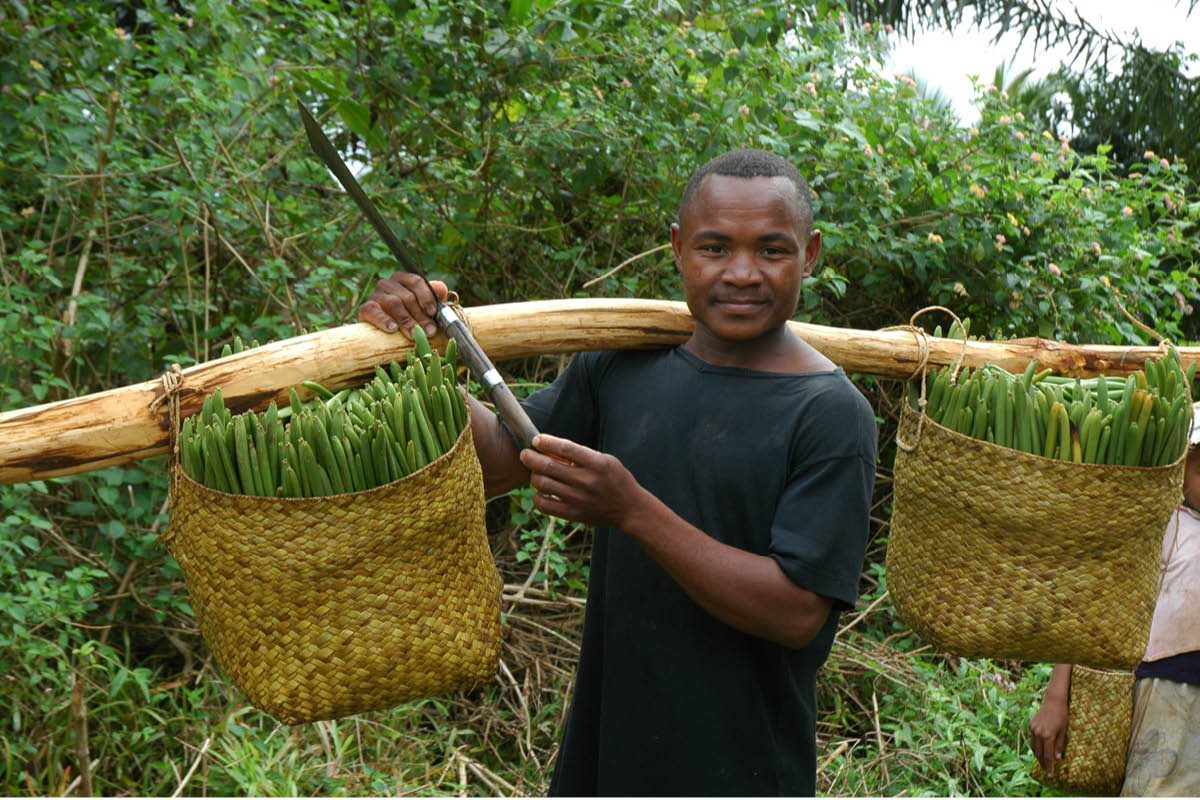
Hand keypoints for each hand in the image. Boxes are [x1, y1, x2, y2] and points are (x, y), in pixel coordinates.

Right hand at [357, 272, 446, 336]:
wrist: (382, 332)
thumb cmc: (408, 316)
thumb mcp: (423, 307)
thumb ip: (433, 297)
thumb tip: (442, 289)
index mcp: (403, 279)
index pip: (416, 281)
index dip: (426, 296)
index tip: (433, 312)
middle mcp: (388, 283)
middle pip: (407, 296)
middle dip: (420, 316)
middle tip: (429, 332)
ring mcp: (375, 295)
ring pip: (393, 303)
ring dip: (406, 321)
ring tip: (414, 335)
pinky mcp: (365, 309)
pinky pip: (373, 311)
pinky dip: (384, 320)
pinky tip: (392, 329)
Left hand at [518, 434, 645, 527]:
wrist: (629, 508)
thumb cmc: (616, 479)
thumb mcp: (605, 460)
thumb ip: (581, 455)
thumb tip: (551, 448)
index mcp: (596, 463)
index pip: (565, 448)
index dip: (546, 442)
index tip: (537, 440)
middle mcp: (586, 481)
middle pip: (548, 466)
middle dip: (531, 458)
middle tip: (525, 454)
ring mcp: (579, 499)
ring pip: (543, 484)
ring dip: (533, 476)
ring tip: (534, 472)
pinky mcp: (574, 514)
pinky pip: (545, 505)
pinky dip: (537, 497)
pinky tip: (540, 492)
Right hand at [1030, 694, 1068, 776]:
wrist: (1053, 701)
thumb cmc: (1062, 716)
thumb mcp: (1063, 731)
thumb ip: (1059, 745)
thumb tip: (1057, 759)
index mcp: (1047, 735)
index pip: (1047, 755)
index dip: (1049, 766)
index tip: (1050, 774)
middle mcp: (1038, 733)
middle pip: (1039, 753)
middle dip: (1043, 763)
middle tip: (1046, 771)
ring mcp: (1033, 729)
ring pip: (1033, 747)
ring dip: (1038, 756)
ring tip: (1043, 763)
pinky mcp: (1031, 725)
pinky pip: (1032, 739)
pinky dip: (1035, 747)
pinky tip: (1039, 750)